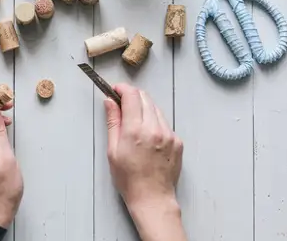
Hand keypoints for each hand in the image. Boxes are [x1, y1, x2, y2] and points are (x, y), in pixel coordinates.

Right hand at [104, 84, 185, 240]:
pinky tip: (147, 137)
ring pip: (156, 109)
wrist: (152, 198)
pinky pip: (164, 123)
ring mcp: (169, 134)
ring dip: (144, 108)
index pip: (131, 96)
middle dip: (132, 96)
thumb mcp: (113, 150)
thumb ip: (113, 122)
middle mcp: (154, 128)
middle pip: (145, 98)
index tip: (115, 90)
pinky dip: (154, 122)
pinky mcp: (177, 141)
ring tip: (134, 122)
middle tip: (122, 104)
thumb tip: (109, 101)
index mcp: (135, 130)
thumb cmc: (128, 178)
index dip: (122, 88)